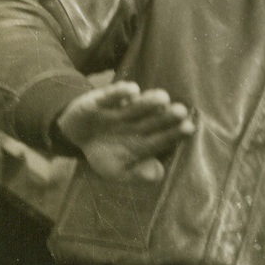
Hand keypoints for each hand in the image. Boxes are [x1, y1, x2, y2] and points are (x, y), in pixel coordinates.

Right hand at [56, 81, 194, 181]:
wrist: (75, 136)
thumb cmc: (104, 154)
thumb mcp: (115, 170)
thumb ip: (136, 174)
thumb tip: (158, 175)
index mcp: (144, 140)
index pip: (162, 138)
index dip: (174, 133)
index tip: (189, 128)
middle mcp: (137, 123)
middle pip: (153, 120)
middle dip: (167, 116)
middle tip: (181, 111)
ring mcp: (121, 110)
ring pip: (137, 106)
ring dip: (149, 102)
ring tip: (163, 98)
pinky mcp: (102, 100)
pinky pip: (112, 96)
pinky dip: (120, 92)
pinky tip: (133, 90)